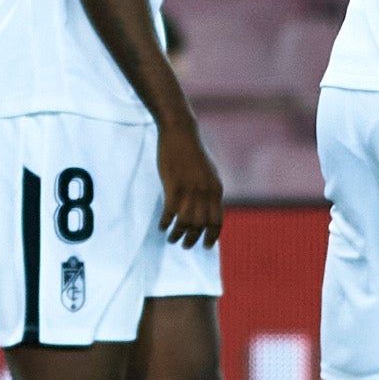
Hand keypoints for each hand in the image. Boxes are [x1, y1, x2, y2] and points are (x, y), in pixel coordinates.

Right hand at [155, 119, 223, 248]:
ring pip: (185, 222)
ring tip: (171, 239)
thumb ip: (209, 191)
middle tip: (184, 246)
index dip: (211, 236)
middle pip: (200, 225)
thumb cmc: (191, 152)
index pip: (217, 221)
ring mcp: (190, 189)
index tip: (205, 246)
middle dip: (192, 239)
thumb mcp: (207, 173)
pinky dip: (166, 222)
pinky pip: (170, 212)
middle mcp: (205, 192)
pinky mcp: (174, 186)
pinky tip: (161, 226)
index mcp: (216, 189)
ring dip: (178, 234)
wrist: (180, 133)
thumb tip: (206, 209)